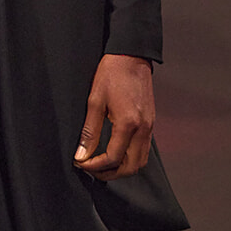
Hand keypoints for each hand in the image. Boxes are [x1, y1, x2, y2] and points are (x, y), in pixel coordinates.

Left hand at [73, 53, 155, 179]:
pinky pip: (144, 150)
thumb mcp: (94, 102)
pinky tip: (115, 153)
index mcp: (128, 124)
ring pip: (140, 161)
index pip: (113, 158)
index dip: (94, 166)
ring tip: (102, 165)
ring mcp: (149, 127)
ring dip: (122, 169)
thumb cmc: (112, 75)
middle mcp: (143, 129)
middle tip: (91, 170)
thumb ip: (89, 132)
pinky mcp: (151, 123)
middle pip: (131, 167)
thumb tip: (81, 155)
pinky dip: (130, 158)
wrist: (132, 57)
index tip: (80, 163)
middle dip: (110, 174)